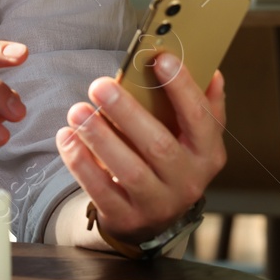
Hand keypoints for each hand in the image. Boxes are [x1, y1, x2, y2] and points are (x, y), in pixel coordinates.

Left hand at [55, 53, 226, 243]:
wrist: (153, 221)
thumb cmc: (169, 162)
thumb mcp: (192, 139)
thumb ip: (203, 106)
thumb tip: (212, 73)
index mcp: (207, 154)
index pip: (200, 118)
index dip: (182, 88)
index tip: (161, 59)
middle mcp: (188, 182)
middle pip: (158, 145)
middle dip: (127, 112)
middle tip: (99, 85)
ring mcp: (158, 204)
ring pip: (128, 170)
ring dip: (100, 137)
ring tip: (78, 111)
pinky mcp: (127, 218)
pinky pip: (101, 190)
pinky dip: (81, 163)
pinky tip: (68, 137)